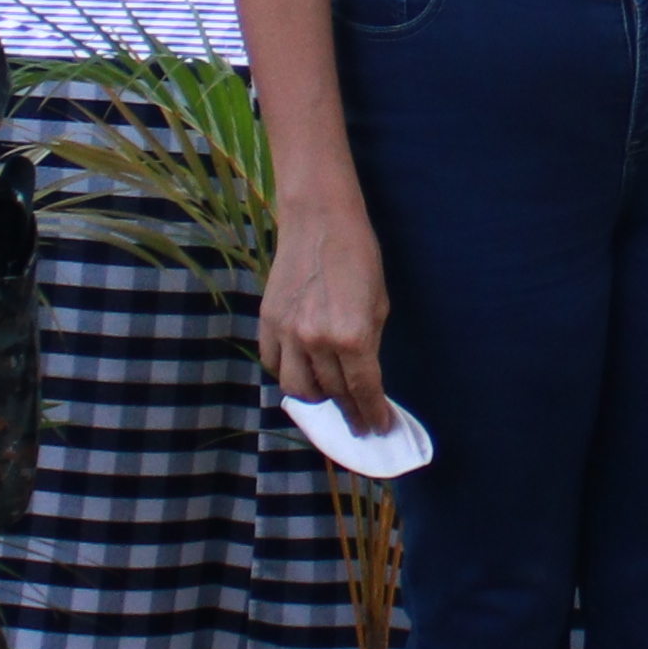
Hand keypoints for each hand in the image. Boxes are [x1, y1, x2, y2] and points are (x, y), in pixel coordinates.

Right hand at [259, 199, 390, 427]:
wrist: (320, 221)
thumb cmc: (359, 257)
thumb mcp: (379, 304)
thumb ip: (370, 345)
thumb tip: (365, 378)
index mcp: (353, 337)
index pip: (364, 390)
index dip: (373, 413)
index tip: (379, 427)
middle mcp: (317, 341)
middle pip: (333, 393)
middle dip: (350, 411)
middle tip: (359, 420)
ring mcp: (288, 334)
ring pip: (298, 389)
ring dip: (317, 399)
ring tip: (330, 397)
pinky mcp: (268, 323)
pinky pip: (274, 365)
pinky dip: (288, 375)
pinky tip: (302, 372)